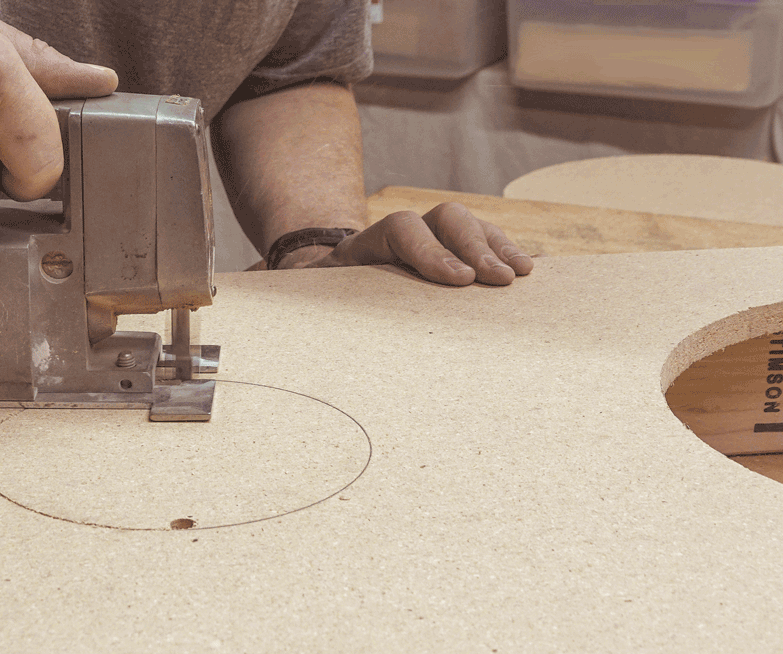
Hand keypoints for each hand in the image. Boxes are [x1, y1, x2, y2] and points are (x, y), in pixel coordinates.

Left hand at [269, 203, 536, 285]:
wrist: (322, 288)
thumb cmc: (314, 307)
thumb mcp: (300, 303)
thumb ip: (289, 300)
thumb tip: (256, 296)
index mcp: (357, 248)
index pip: (397, 229)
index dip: (428, 251)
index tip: (455, 283)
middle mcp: (395, 236)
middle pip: (440, 217)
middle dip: (472, 246)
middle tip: (495, 280)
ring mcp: (425, 241)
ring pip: (465, 224)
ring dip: (496, 246)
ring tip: (520, 275)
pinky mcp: (447, 255)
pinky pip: (481, 243)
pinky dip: (504, 253)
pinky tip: (526, 273)